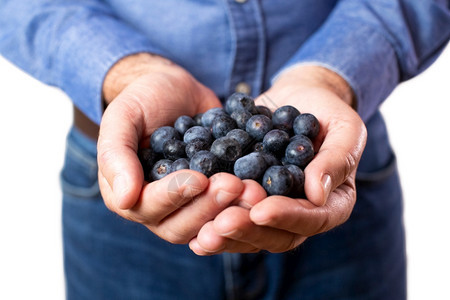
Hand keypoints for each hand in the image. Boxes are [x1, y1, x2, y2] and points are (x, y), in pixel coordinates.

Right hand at [97, 53, 243, 242]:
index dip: (173, 196)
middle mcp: (156, 209)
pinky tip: (263, 191)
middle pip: (180, 226)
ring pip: (207, 225)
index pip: (147, 208)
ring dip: (230, 211)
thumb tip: (123, 199)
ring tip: (253, 190)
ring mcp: (187, 207)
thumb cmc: (143, 99)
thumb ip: (116, 155)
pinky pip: (228, 212)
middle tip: (235, 185)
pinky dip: (245, 206)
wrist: (176, 90)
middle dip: (208, 207)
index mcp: (126, 194)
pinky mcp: (212, 199)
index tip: (199, 178)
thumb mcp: (123, 117)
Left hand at [189, 65, 366, 253]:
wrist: (296, 98)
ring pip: (250, 233)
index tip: (260, 210)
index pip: (313, 219)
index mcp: (331, 203)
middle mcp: (300, 213)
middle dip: (249, 231)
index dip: (287, 217)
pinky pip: (230, 216)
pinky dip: (211, 221)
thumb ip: (337, 159)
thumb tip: (318, 194)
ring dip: (226, 234)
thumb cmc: (327, 111)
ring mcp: (271, 208)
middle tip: (222, 224)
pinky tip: (192, 227)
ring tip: (203, 231)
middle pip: (277, 235)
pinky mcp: (246, 199)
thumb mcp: (344, 127)